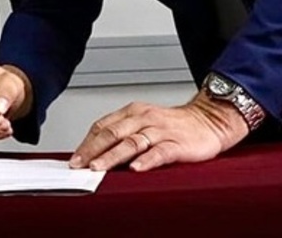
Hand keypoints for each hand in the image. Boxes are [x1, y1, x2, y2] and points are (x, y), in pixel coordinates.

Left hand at [69, 89, 250, 172]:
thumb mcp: (143, 122)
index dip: (86, 143)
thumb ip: (123, 134)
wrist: (207, 120)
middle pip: (113, 134)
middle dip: (93, 150)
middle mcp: (143, 118)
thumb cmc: (172, 125)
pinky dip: (146, 160)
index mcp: (132, 112)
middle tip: (79, 165)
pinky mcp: (177, 143)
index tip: (74, 159)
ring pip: (131, 143)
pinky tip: (136, 169)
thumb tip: (96, 153)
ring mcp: (160, 130)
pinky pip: (159, 152)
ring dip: (112, 156)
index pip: (103, 126)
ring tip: (98, 168)